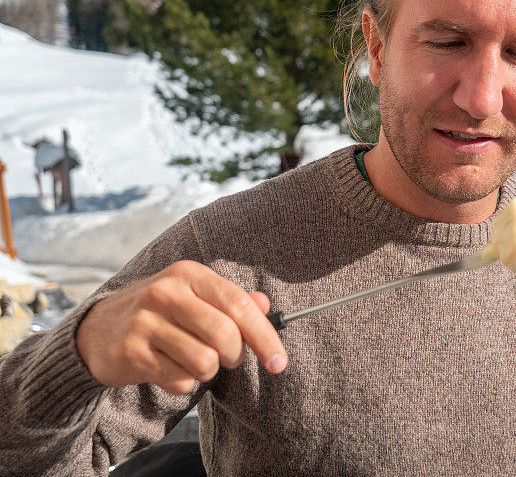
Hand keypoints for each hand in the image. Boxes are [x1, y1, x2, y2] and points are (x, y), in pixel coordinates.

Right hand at [76, 260, 286, 394]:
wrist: (96, 330)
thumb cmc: (159, 312)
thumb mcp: (194, 296)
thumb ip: (232, 301)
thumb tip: (265, 305)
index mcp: (188, 274)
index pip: (239, 304)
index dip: (264, 336)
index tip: (279, 361)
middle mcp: (166, 293)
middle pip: (225, 336)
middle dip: (236, 356)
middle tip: (228, 357)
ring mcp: (145, 323)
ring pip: (205, 362)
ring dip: (209, 370)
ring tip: (194, 359)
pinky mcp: (132, 353)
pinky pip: (180, 380)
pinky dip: (185, 382)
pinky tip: (169, 367)